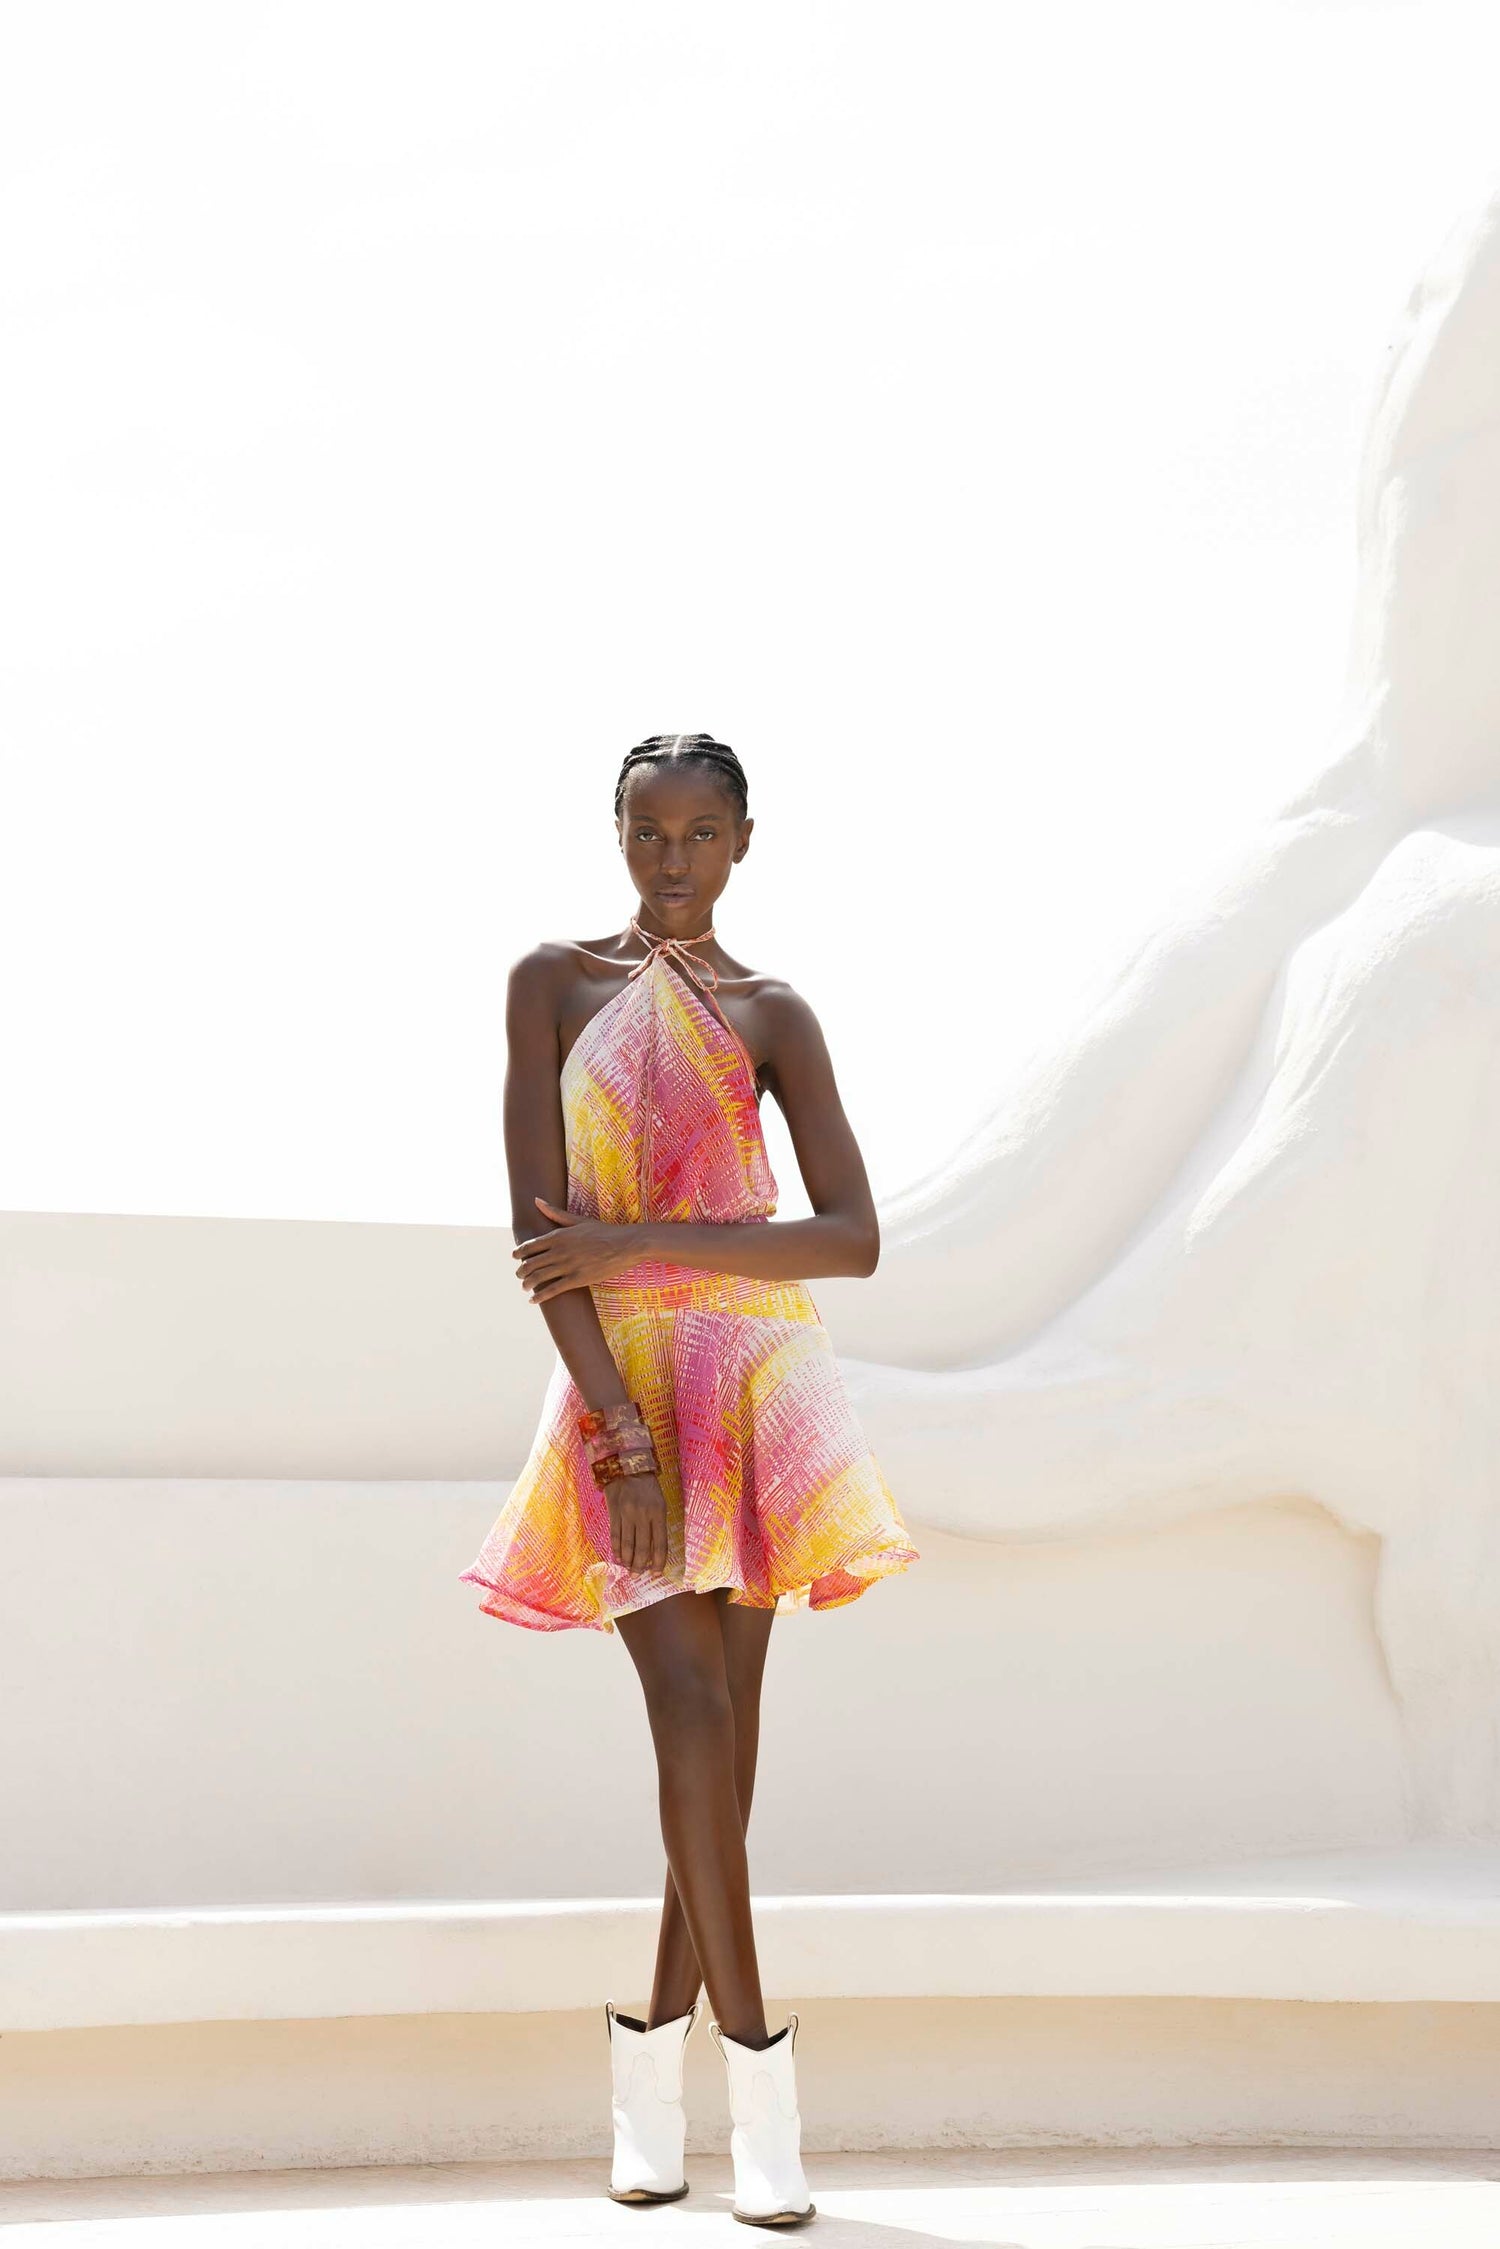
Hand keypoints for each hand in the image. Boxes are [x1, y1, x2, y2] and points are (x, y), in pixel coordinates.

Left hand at [515, 1198, 642, 1301]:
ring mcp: (567, 1266)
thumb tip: (536, 1200)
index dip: (518, 1253)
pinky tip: (533, 1300)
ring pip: (538, 1278)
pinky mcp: (577, 1280)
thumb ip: (555, 1213)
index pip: (529, 1246)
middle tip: (519, 1275)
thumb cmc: (603, 1232)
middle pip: (530, 1263)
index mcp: (558, 1236)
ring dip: (527, 1284)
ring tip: (524, 1287)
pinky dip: (540, 1296)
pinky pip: (552, 1290)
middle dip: (521, 1271)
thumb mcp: (578, 1220)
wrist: (625, 1245)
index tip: (515, 1257)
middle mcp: (559, 1251)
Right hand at [609, 1471, 669, 1574]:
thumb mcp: (660, 1502)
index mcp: (658, 1513)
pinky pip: (615, 1536)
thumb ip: (658, 1524)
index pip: (660, 1544)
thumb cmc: (647, 1487)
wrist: (627, 1466)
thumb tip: (655, 1550)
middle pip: (642, 1548)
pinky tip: (619, 1558)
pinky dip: (617, 1550)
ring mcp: (627, 1514)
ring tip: (629, 1570)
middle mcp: (643, 1515)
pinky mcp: (614, 1513)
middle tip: (638, 1575)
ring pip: (627, 1545)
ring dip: (628, 1561)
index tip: (656, 1574)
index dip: (658, 1562)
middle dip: (641, 1565)